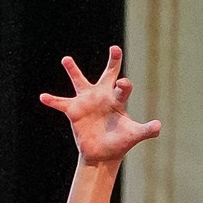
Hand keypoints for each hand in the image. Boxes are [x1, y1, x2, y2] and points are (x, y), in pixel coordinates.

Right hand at [40, 48, 161, 165]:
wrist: (104, 154)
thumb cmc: (120, 142)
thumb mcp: (134, 135)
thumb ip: (147, 130)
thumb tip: (159, 126)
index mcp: (118, 100)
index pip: (123, 86)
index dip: (123, 84)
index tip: (123, 83)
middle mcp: (103, 96)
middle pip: (108, 75)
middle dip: (113, 62)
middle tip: (115, 48)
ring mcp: (87, 102)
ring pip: (79, 82)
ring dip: (73, 70)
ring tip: (67, 59)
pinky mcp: (74, 111)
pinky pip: (61, 103)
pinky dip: (52, 100)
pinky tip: (43, 97)